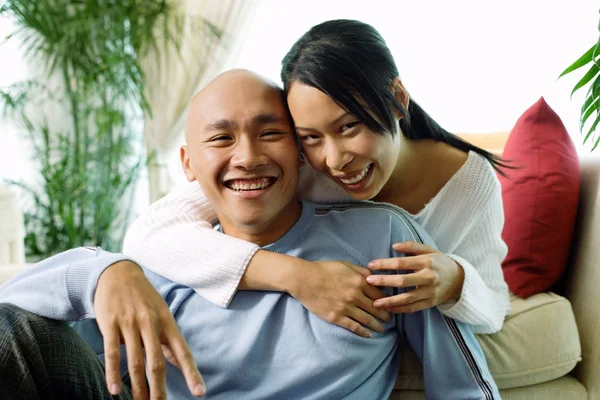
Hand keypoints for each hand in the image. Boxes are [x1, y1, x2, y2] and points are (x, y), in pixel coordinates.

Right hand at [94, 261, 205, 398]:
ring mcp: (130, 323)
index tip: (199, 392)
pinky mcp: (110, 324)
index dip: (191, 373)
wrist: (117, 272)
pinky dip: (113, 373)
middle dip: (159, 389)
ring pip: (136, 362)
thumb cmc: (143, 298)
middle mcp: (151, 323)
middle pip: (157, 363)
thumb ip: (168, 340)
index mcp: (167, 322)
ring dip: (138, 387)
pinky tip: (114, 390)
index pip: (182, 352)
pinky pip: (112, 352)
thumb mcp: (161, 314)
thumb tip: (181, 363)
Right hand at [287, 260, 390, 337]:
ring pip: (367, 319)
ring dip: (377, 325)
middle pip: (376, 308)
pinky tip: (368, 334)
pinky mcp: (336, 317)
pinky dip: (363, 332)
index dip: (387, 301)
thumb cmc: (324, 269)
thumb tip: (375, 276)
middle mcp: (355, 295)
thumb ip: (361, 271)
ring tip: (382, 328)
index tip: (391, 305)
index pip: (379, 294)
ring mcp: (346, 308)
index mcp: (359, 282)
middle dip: (385, 315)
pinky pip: (354, 327)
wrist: (304, 279)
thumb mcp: (345, 265)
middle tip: (389, 319)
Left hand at [366, 241, 464, 312]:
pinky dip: (400, 309)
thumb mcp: (429, 250)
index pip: (401, 263)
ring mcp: (430, 292)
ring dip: (390, 301)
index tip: (371, 265)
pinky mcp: (431, 303)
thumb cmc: (440, 262)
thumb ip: (411, 246)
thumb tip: (394, 246)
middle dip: (384, 281)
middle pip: (402, 281)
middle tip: (368, 281)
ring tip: (374, 303)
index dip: (385, 264)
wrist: (460, 280)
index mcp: (426, 262)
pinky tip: (388, 309)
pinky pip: (413, 308)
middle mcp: (428, 278)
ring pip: (407, 298)